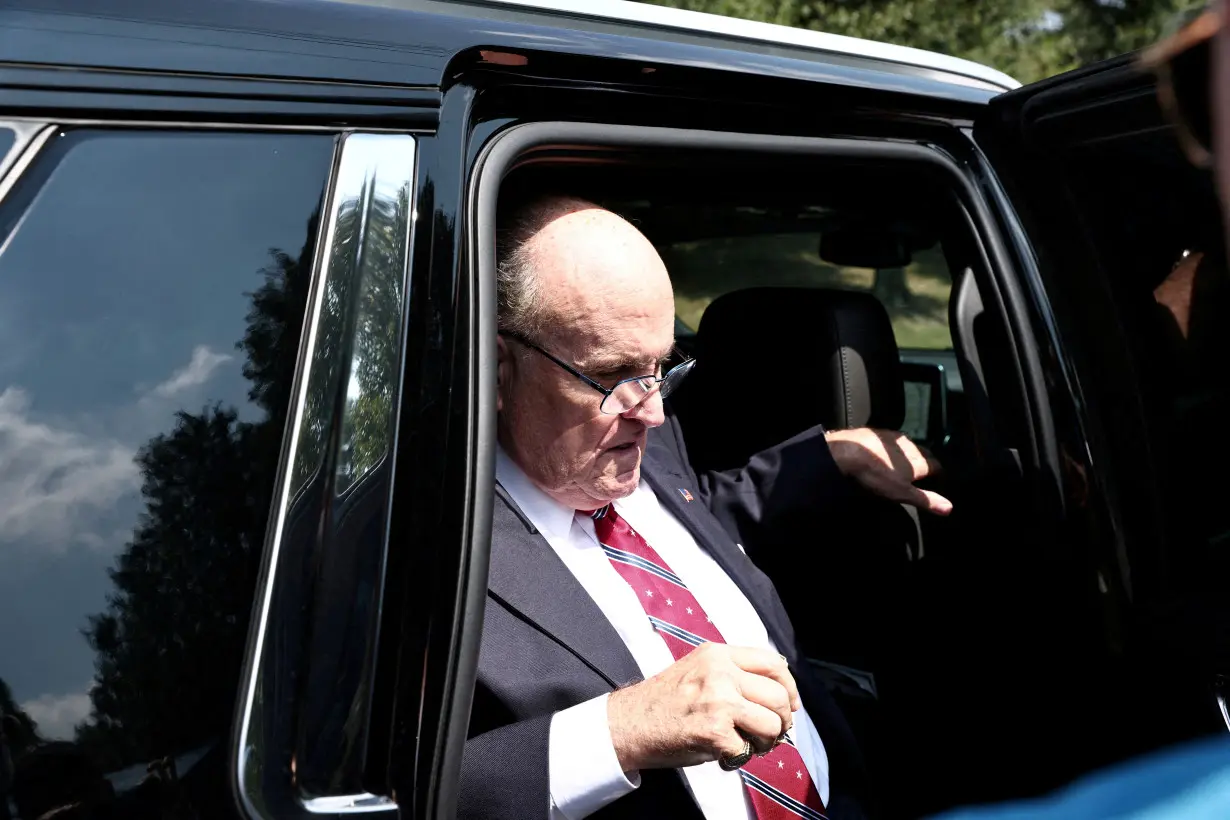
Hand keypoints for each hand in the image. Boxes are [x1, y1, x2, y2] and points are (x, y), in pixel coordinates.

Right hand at [606, 643, 798, 772]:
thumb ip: (732, 672)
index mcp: (717, 654)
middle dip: (782, 721)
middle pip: (778, 696)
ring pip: (772, 724)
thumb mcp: (698, 669)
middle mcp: (720, 673)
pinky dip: (739, 759)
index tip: (789, 705)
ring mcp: (718, 701)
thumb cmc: (663, 701)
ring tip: (747, 745)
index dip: (789, 687)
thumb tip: (778, 690)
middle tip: (769, 734)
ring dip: (765, 742)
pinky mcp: (713, 732)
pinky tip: (723, 755)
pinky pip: (747, 750)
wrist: (627, 724)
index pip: (773, 663)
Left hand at [825, 427, 952, 514]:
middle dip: (927, 460)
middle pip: (924, 453)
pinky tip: (887, 450)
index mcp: (918, 461)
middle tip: (925, 469)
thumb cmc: (876, 475)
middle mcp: (910, 446)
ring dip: (911, 451)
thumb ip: (925, 499)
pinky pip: (891, 439)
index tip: (940, 479)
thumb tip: (951, 507)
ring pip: (909, 444)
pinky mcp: (877, 431)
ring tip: (908, 460)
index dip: (939, 473)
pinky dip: (893, 446)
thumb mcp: (901, 493)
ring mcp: (893, 437)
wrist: (848, 452)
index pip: (936, 466)